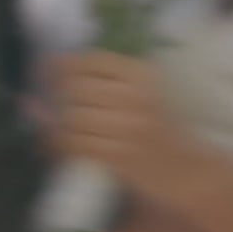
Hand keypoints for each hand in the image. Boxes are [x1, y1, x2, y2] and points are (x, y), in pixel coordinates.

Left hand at [47, 51, 211, 203]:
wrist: (188, 169)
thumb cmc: (161, 127)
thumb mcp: (142, 93)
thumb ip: (100, 81)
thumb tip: (48, 71)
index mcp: (142, 75)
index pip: (90, 61)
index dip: (60, 65)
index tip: (44, 69)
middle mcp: (136, 98)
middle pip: (76, 89)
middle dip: (59, 97)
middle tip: (54, 102)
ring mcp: (128, 129)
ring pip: (72, 119)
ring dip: (58, 124)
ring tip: (58, 126)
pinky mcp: (120, 158)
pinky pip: (76, 146)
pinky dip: (61, 145)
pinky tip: (60, 144)